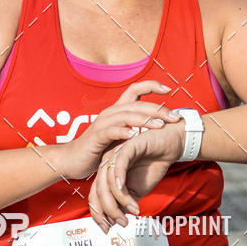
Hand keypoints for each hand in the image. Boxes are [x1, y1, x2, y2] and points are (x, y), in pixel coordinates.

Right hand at [54, 80, 180, 181]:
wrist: (72, 159)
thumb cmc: (98, 148)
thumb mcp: (118, 136)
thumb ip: (133, 128)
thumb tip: (156, 124)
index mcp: (117, 110)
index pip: (135, 90)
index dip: (151, 86)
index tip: (169, 89)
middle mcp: (110, 113)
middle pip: (136, 104)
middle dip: (157, 109)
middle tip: (174, 117)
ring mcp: (102, 124)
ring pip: (126, 115)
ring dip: (144, 119)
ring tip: (160, 126)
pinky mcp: (96, 137)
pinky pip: (111, 132)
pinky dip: (123, 132)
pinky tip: (135, 136)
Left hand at [88, 122, 184, 231]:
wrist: (170, 145)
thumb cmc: (153, 165)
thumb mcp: (138, 190)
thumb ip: (125, 203)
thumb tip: (115, 221)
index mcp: (107, 174)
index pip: (96, 196)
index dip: (99, 214)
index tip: (106, 229)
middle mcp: (107, 164)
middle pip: (99, 190)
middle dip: (108, 210)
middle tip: (121, 223)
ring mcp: (115, 154)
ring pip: (108, 181)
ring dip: (120, 199)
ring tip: (133, 210)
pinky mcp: (127, 146)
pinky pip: (119, 164)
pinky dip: (120, 178)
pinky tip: (124, 190)